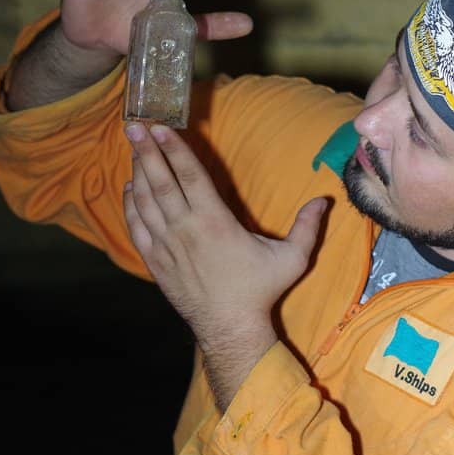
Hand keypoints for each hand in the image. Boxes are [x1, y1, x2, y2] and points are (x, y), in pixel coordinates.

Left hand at [122, 122, 326, 351]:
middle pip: (161, 182)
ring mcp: (166, 245)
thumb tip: (323, 200)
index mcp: (215, 221)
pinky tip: (130, 187)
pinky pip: (136, 226)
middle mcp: (185, 229)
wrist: (230, 328)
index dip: (175, 149)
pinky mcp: (155, 261)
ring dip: (139, 172)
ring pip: (146, 201)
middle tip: (134, 126)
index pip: (191, 176)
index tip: (161, 128)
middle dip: (147, 152)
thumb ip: (306, 227)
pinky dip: (131, 204)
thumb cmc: (260, 291)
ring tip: (134, 148)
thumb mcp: (292, 258)